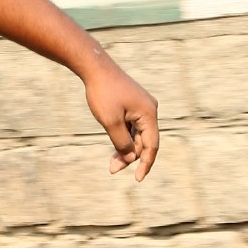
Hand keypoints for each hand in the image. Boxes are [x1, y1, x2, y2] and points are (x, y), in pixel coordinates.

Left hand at [82, 60, 159, 181]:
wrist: (95, 68)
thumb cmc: (103, 94)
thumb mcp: (111, 122)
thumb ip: (122, 142)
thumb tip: (131, 158)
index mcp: (149, 114)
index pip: (151, 145)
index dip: (145, 164)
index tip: (138, 179)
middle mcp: (149, 110)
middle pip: (143, 141)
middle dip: (130, 157)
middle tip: (112, 169)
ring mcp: (141, 107)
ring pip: (136, 135)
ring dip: (125, 149)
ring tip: (111, 164)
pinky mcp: (133, 105)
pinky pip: (131, 127)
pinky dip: (123, 137)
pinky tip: (113, 148)